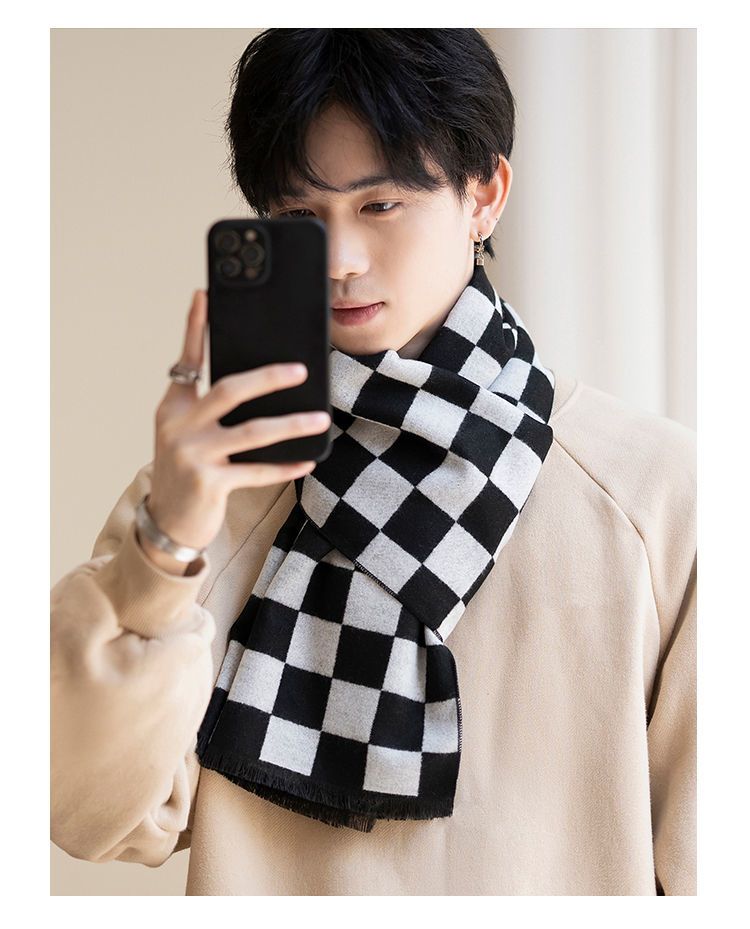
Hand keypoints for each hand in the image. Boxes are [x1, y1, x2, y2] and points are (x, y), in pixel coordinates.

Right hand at [143, 290, 329, 560]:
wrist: (167, 522)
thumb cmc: (188, 469)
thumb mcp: (188, 434)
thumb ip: (211, 409)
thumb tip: (259, 382)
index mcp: (173, 407)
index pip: (187, 359)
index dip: (195, 327)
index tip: (204, 294)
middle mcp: (178, 426)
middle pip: (228, 390)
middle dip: (268, 377)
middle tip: (301, 369)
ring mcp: (192, 455)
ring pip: (251, 432)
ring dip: (291, 424)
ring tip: (321, 418)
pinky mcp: (209, 484)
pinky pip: (256, 471)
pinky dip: (284, 466)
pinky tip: (308, 461)